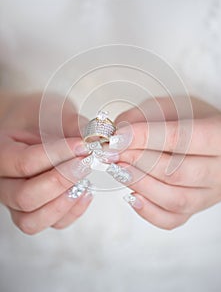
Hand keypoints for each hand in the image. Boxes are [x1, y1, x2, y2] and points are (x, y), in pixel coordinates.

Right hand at [0, 92, 92, 233]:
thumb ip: (71, 125)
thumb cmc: (37, 120)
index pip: (25, 163)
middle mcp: (4, 182)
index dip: (58, 155)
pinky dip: (72, 211)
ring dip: (64, 203)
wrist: (29, 128)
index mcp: (1, 153)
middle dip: (62, 181)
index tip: (83, 146)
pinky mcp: (36, 211)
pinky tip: (85, 190)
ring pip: (32, 221)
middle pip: (25, 197)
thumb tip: (95, 140)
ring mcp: (16, 201)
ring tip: (84, 180)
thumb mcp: (52, 112)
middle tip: (85, 163)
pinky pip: (52, 224)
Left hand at [112, 96, 220, 229]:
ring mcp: (212, 192)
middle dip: (137, 162)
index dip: (144, 138)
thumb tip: (119, 131)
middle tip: (113, 152)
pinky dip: (148, 211)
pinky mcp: (199, 207)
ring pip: (174, 200)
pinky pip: (173, 220)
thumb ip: (147, 114)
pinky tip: (132, 195)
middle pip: (176, 173)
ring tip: (119, 169)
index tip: (118, 137)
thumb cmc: (202, 122)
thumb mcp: (178, 106)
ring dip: (139, 184)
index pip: (181, 139)